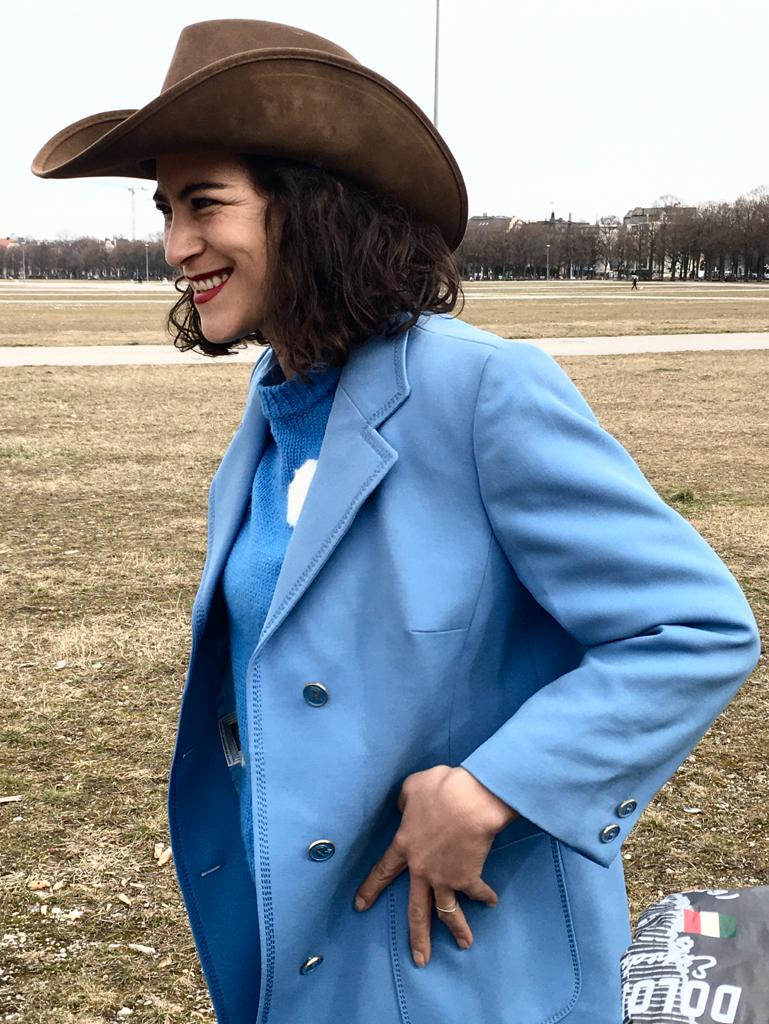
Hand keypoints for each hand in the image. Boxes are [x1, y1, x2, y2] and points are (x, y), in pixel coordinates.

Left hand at [354, 765, 517, 966]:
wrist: (469, 802)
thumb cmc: (440, 789)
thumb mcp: (412, 788)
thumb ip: (405, 802)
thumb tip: (407, 808)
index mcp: (404, 845)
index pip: (383, 871)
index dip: (370, 889)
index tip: (360, 906)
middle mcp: (422, 869)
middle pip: (416, 909)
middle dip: (417, 936)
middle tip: (419, 959)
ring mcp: (445, 877)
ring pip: (447, 912)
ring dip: (457, 930)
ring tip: (465, 945)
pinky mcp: (468, 876)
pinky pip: (477, 891)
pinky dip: (485, 896)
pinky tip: (491, 902)